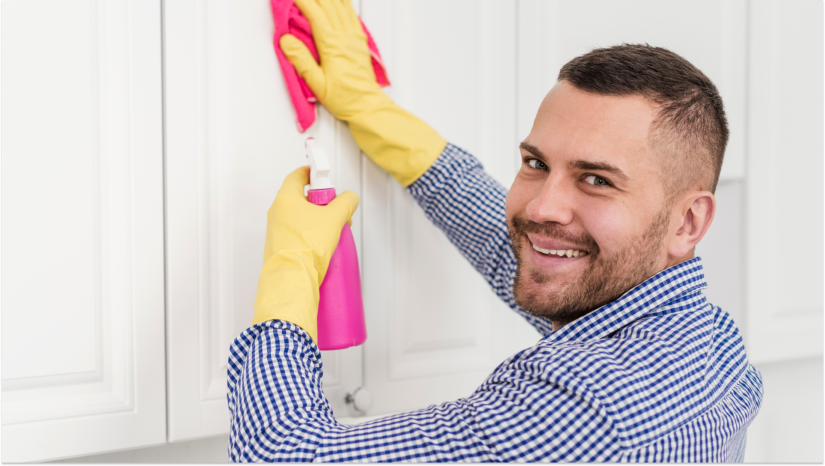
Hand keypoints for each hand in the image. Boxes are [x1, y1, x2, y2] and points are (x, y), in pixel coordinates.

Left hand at [251, 166, 358, 342]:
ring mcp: (277, 232)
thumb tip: (350, 198)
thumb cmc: (307, 246)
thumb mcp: (334, 218)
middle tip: (336, 209)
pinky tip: (324, 247)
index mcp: (285, 199)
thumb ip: (345, 203)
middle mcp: (277, 213)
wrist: (293, 279)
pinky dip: (311, 236)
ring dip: (318, 221)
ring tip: (334, 232)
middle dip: (322, 203)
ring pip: (301, 218)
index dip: (312, 173)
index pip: (298, 176)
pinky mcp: (280, 248)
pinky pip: (298, 235)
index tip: (322, 174)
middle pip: (302, 198)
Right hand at [280, 0, 446, 186]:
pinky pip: (351, 14)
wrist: (366, 105)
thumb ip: (301, 60)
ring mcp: (354, 37)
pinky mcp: (359, 40)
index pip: (315, 13)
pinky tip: (338, 1)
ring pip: (341, 5)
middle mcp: (345, 37)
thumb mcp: (316, 83)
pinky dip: (342, 3)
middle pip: (328, 4)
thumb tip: (286, 40)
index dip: (302, 1)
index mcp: (332, 45)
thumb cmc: (344, 98)